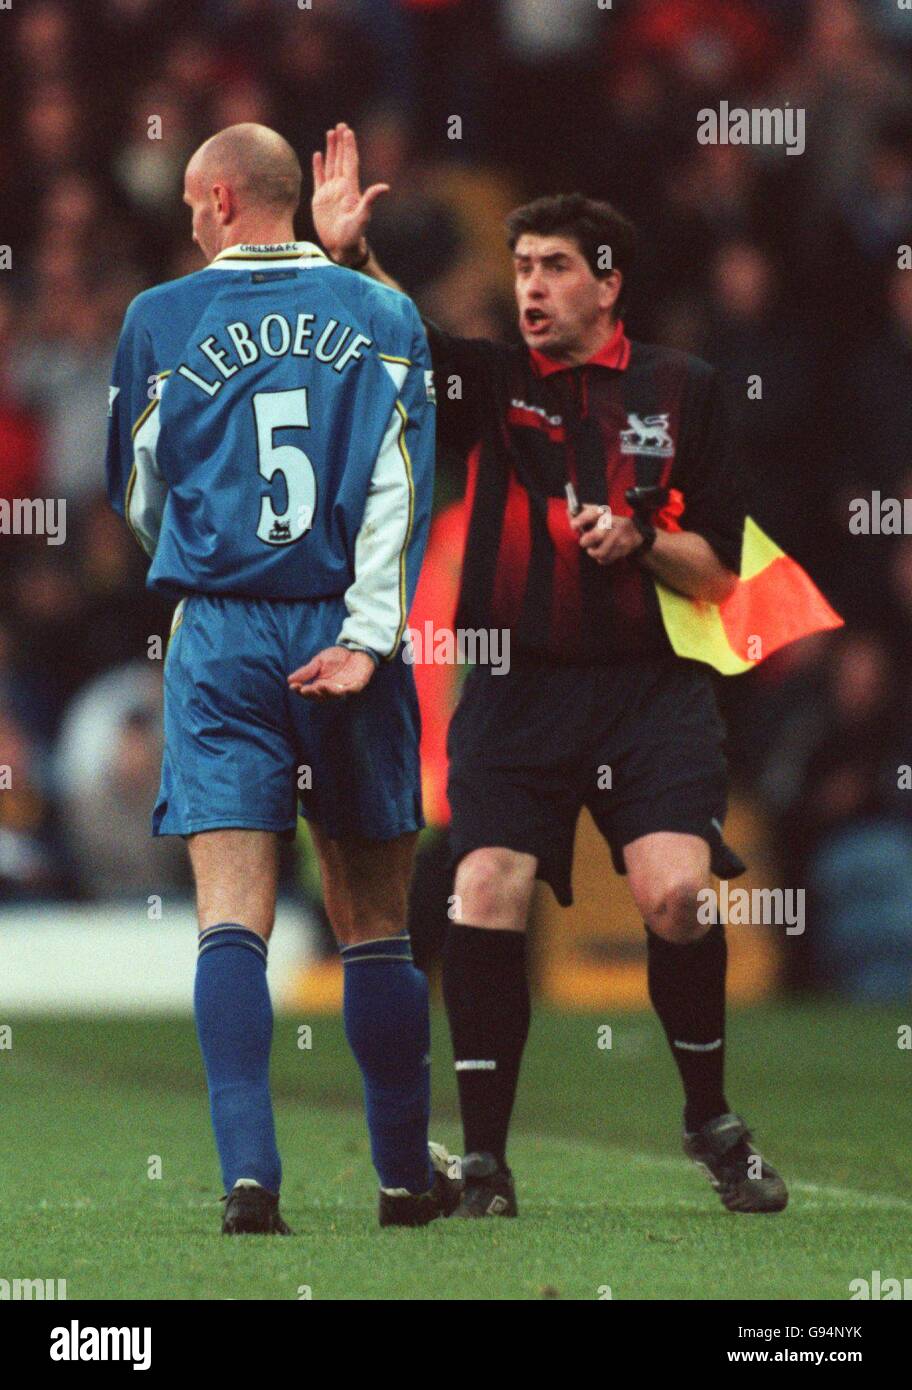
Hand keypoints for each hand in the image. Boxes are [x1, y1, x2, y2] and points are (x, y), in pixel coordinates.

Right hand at [287, 646, 375, 699]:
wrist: (355, 649)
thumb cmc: (337, 657)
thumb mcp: (319, 661)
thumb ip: (307, 671)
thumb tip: (289, 680)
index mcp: (320, 686)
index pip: (309, 692)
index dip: (301, 691)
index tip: (294, 687)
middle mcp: (332, 691)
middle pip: (321, 697)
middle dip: (313, 694)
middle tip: (305, 690)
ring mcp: (345, 689)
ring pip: (336, 695)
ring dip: (328, 692)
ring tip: (320, 686)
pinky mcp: (358, 685)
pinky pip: (353, 690)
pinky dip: (348, 690)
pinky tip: (343, 688)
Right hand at [312, 122, 388, 264]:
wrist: (341, 248)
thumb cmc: (354, 235)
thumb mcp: (362, 217)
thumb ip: (370, 201)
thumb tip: (384, 187)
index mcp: (350, 189)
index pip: (350, 163)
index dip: (349, 147)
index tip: (348, 131)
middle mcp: (341, 187)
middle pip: (341, 159)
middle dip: (341, 142)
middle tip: (341, 125)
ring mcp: (330, 192)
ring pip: (331, 165)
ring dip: (331, 149)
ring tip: (330, 133)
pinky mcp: (320, 199)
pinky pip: (319, 178)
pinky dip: (318, 166)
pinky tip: (318, 154)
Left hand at [570, 504, 644, 565]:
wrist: (637, 532)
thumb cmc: (611, 524)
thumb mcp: (600, 515)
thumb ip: (584, 513)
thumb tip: (569, 511)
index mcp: (606, 514)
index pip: (593, 513)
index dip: (582, 519)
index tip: (573, 525)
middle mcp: (613, 524)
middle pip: (596, 536)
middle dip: (586, 541)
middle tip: (585, 542)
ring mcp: (620, 538)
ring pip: (600, 552)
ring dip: (593, 552)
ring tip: (595, 549)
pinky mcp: (624, 549)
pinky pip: (606, 559)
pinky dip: (602, 559)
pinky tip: (605, 552)